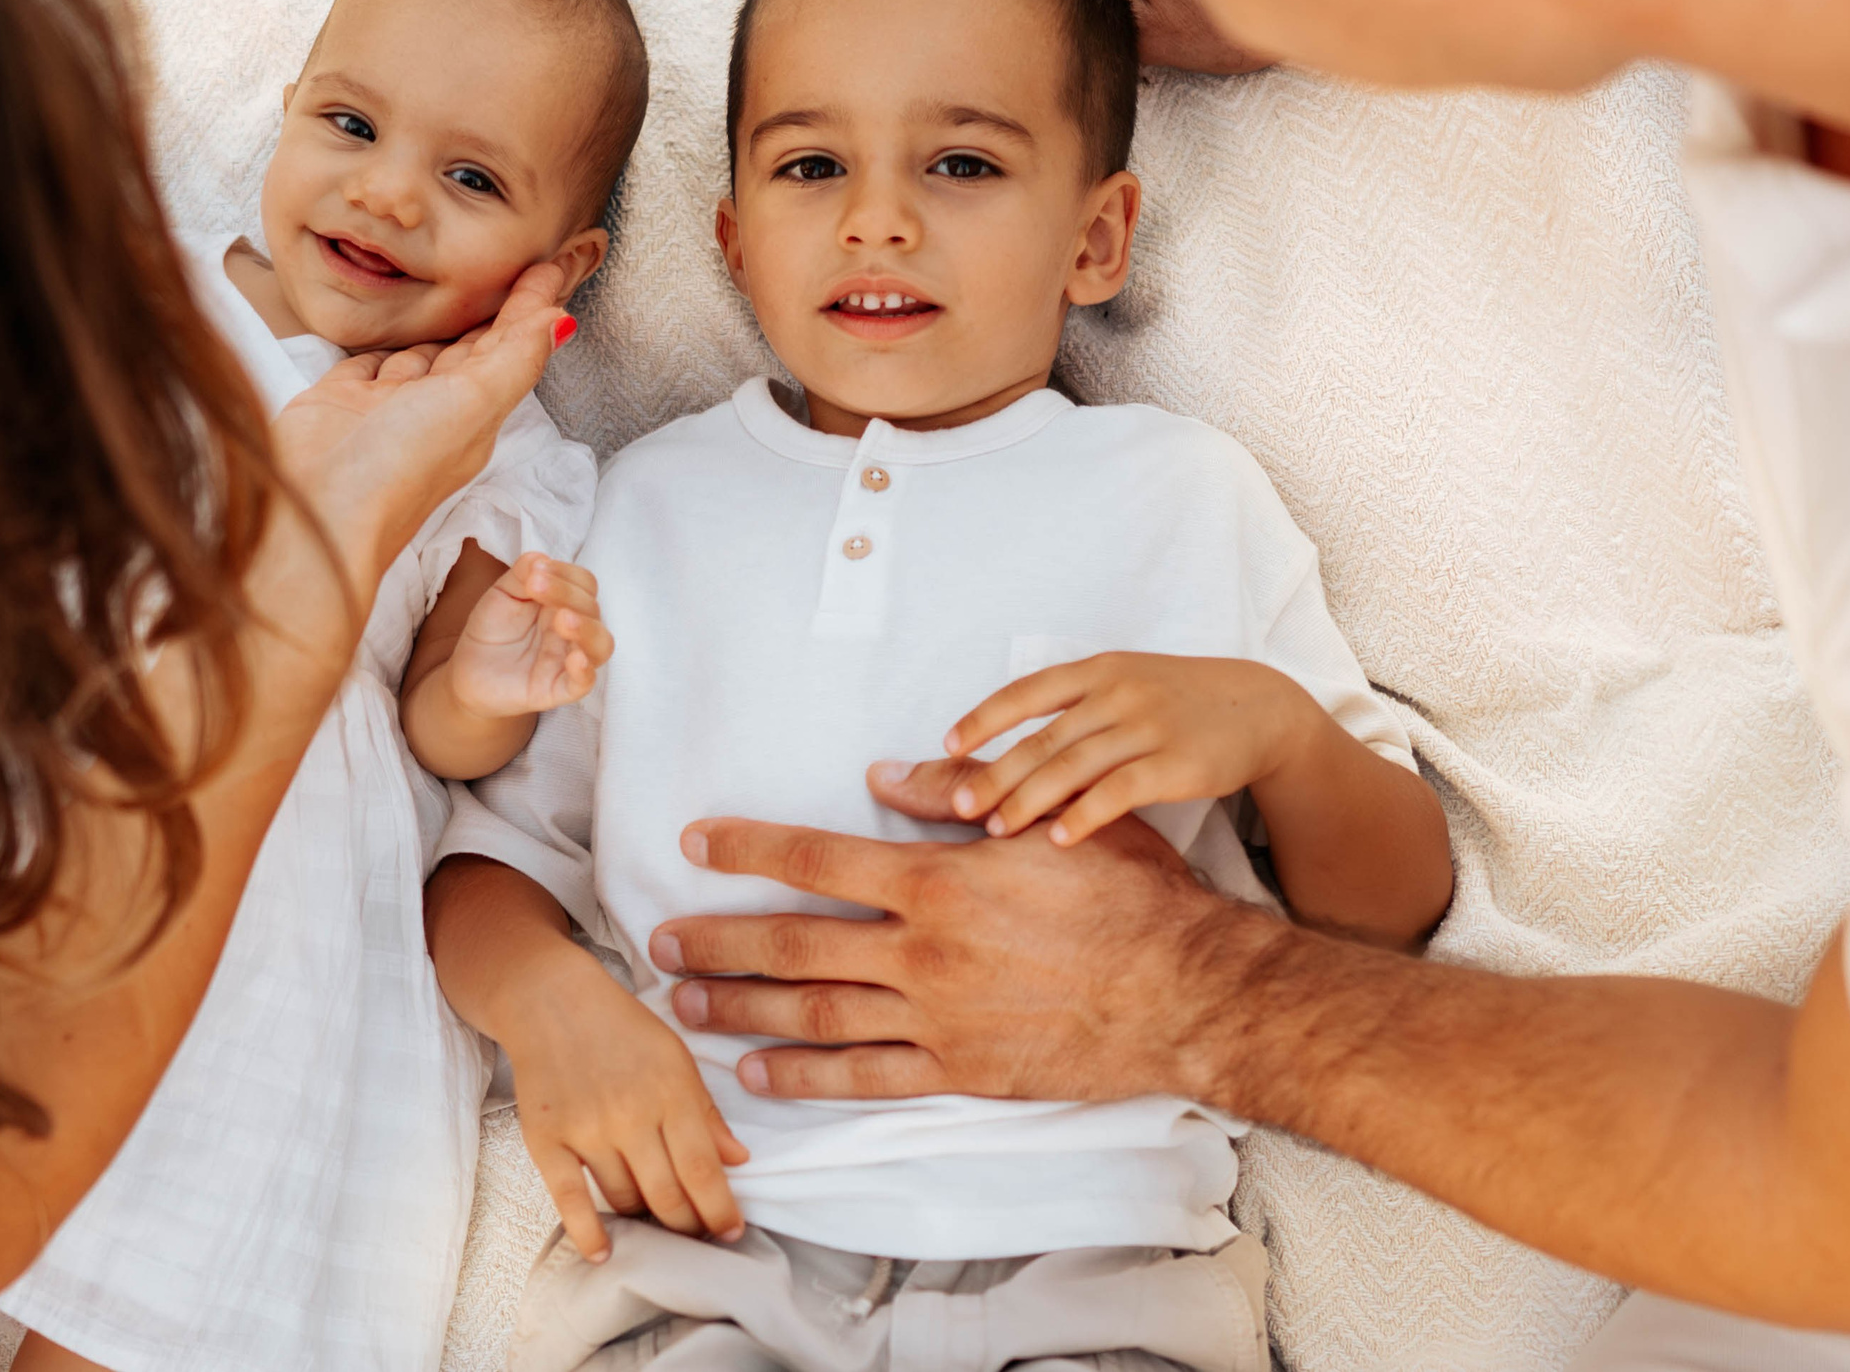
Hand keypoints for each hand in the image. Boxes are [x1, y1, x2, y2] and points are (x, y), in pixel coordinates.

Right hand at [272, 264, 570, 599]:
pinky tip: (395, 322)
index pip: (518, 341)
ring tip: (472, 279)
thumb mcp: (473, 405)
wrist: (316, 508)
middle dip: (507, 301)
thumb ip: (516, 359)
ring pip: (428, 349)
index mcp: (476, 411)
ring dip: (450, 318)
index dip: (541, 298)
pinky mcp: (343, 399)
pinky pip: (372, 358)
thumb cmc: (397, 469)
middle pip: (480, 342)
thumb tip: (563, 322)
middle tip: (536, 257)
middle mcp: (437, 408)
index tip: (569, 256)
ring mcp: (389, 404)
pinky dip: (387, 339)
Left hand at [445, 554, 612, 718]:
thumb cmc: (492, 630)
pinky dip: (585, 671)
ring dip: (587, 629)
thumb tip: (540, 558)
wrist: (468, 671)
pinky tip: (575, 658)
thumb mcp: (502, 594)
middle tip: (535, 587)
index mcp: (564, 603)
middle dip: (567, 594)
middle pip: (592, 608)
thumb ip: (520, 575)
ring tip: (563, 619)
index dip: (566, 573)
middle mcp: (573, 630)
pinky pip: (584, 683)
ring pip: (601, 645)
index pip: (584, 583)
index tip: (537, 570)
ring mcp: (568, 659)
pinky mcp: (558, 688)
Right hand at [497, 952, 748, 1261]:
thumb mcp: (676, 1057)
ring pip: (625, 1199)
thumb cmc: (620, 1027)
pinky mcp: (547, 1139)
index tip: (730, 1231)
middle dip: (687, 1225)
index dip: (720, 1210)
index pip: (703, 1170)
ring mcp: (586, 1129)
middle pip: (667, 1195)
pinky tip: (604, 1251)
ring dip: (645, 1220)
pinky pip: (570, 1198)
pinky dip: (588, 1231)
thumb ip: (706, 1112)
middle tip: (695, 1235)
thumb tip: (738, 1159)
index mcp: (670, 1092)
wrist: (550, 1000)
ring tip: (656, 1225)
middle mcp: (631, 1114)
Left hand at [648, 810, 1263, 1104]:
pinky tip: (759, 1070)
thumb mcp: (1050, 824)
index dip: (748, 849)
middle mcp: (922, 952)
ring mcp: (937, 1018)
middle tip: (660, 942)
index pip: (817, 858)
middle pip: (793, 944)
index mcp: (938, 881)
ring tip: (686, 1001)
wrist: (1189, 994)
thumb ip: (958, 796)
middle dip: (718, 941)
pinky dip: (804, 1076)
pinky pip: (864, 1078)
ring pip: (813, 1016)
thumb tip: (885, 772)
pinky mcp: (960, 1071)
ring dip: (741, 1008)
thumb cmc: (1131, 898)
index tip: (696, 842)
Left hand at [929, 653, 1319, 844]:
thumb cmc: (1176, 701)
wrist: (1259, 707)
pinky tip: (1057, 838)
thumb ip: (1072, 708)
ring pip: (1073, 767)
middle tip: (958, 805)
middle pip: (1043, 738)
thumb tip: (1005, 746)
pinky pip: (1119, 792)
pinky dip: (1084, 815)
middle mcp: (1118, 693)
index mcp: (1098, 670)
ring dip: (1029, 801)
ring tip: (995, 830)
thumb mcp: (1125, 684)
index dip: (984, 718)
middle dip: (996, 774)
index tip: (947, 745)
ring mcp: (1148, 727)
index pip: (1027, 692)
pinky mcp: (1176, 764)